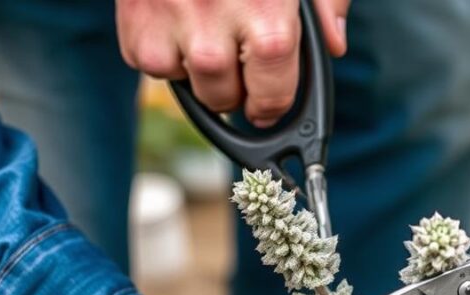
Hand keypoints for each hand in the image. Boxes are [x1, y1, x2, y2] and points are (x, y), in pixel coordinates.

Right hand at [117, 0, 348, 126]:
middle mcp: (214, 21)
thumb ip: (326, 1)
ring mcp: (168, 19)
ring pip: (183, 84)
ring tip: (205, 31)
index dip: (271, 106)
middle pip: (224, 98)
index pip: (271, 95)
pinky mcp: (134, 16)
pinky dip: (161, 51)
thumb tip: (335, 43)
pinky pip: (147, 63)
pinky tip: (175, 19)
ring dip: (195, 70)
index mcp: (266, 13)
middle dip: (233, 89)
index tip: (266, 108)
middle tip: (236, 59)